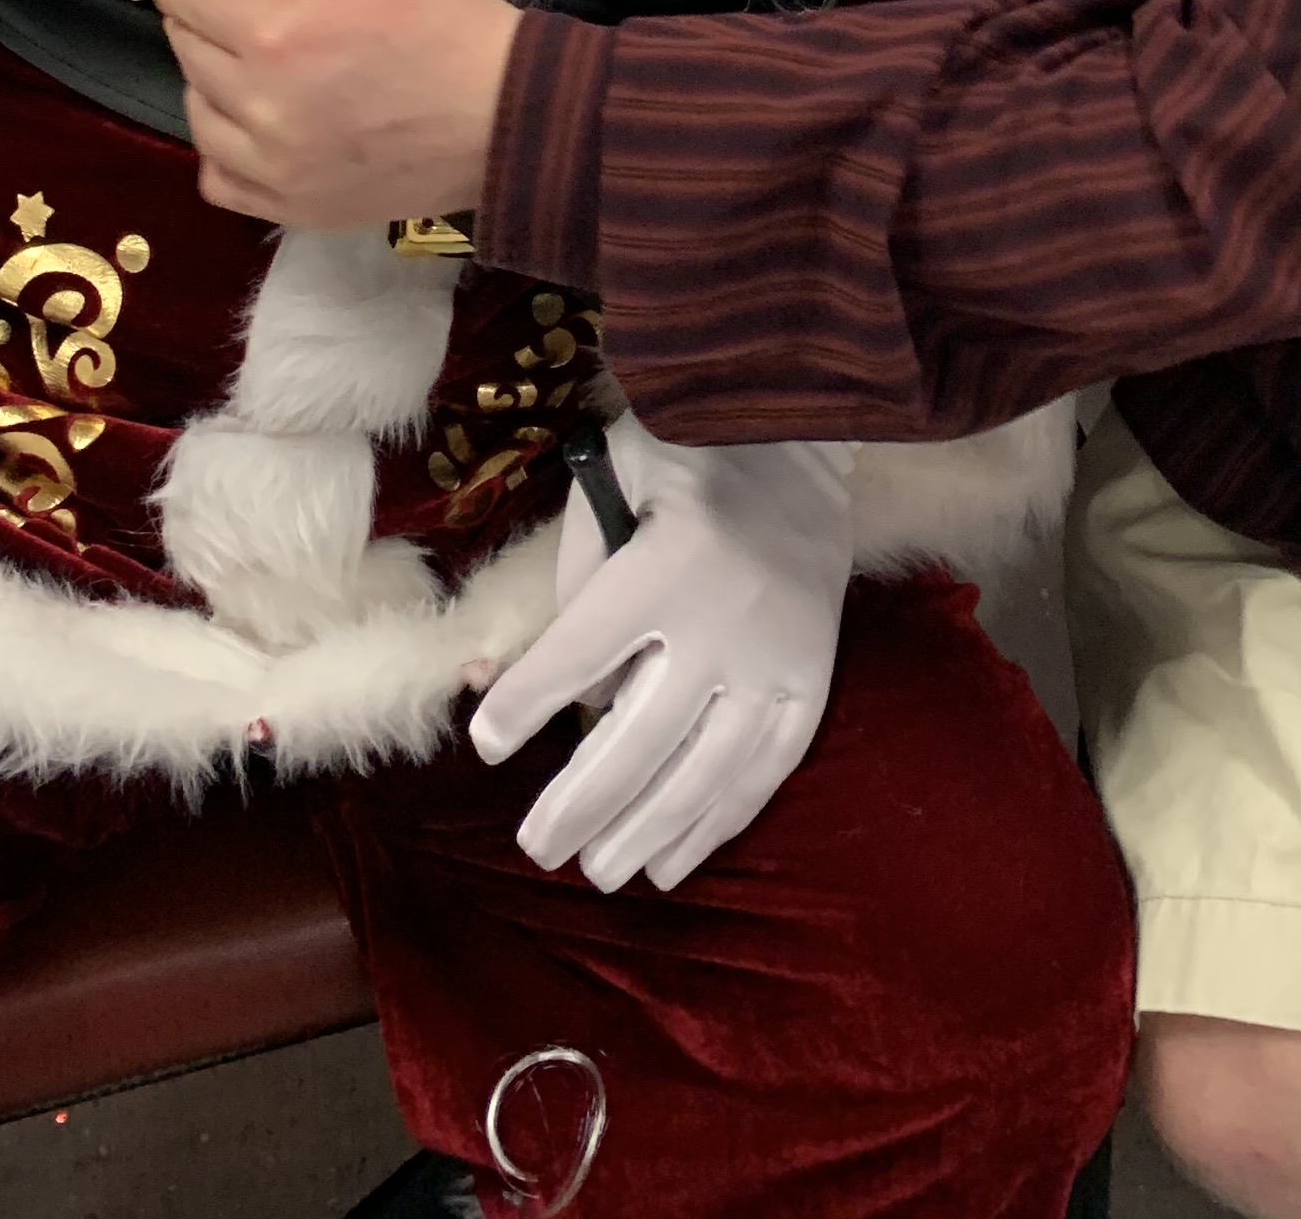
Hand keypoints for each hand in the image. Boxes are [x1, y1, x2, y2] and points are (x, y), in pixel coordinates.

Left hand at [153, 0, 522, 233]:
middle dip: (197, 22)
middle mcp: (260, 108)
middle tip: (228, 7)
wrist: (509, 120)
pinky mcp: (292, 208)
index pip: (189, 4)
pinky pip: (218, 180)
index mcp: (279, 37)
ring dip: (206, 83)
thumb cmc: (452, 26)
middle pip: (187, 55)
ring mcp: (272, 168)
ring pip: (196, 117)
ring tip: (244, 65)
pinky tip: (251, 127)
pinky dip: (221, 150)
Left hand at [468, 414, 855, 891]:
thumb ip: (576, 574)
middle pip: (640, 734)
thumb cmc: (688, 452)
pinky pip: (765, 769)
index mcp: (666, 559)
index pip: (581, 648)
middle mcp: (723, 616)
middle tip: (537, 848)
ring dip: (648, 829)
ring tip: (600, 870)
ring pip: (705, 769)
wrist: (806, 429)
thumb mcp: (613, 477)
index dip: (530, 701)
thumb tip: (531, 684)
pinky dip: (718, 821)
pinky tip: (675, 857)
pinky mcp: (811, 675)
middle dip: (581, 801)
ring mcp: (777, 654)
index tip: (489, 745)